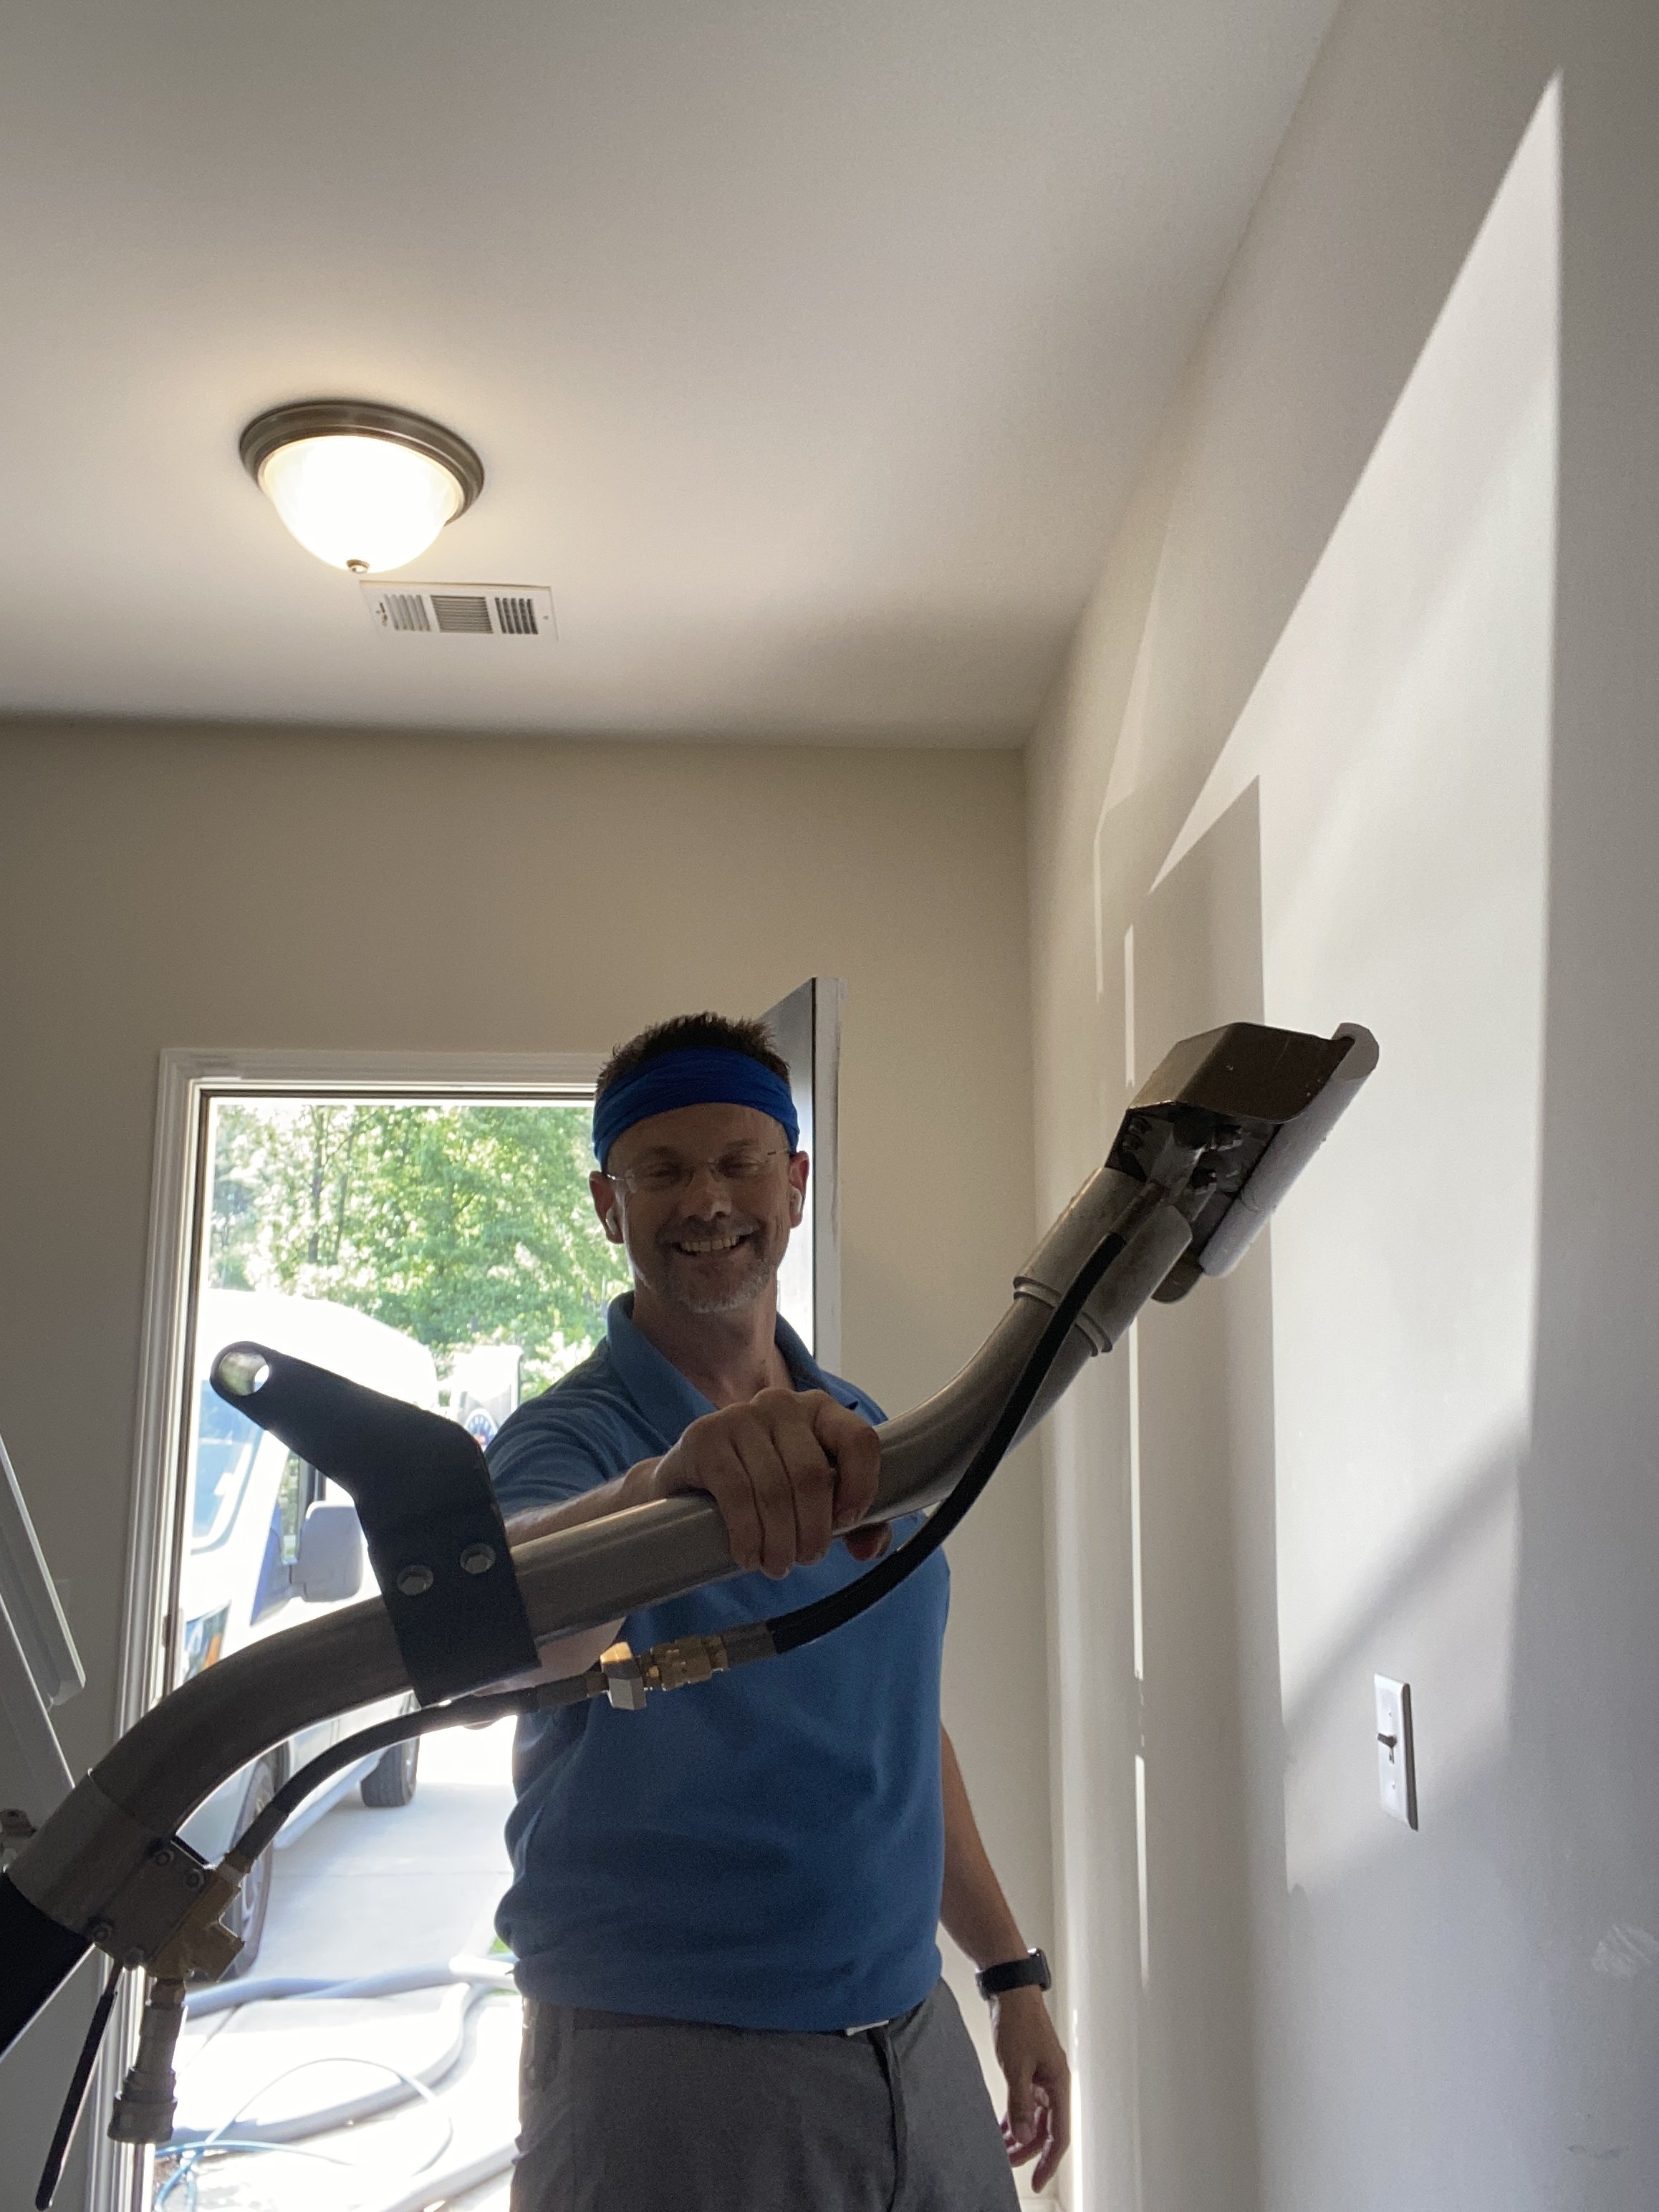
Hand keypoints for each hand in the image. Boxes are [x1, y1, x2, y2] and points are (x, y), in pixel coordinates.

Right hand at [629, 1388, 886, 1577]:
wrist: (690, 1483)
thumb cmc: (765, 1489)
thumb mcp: (814, 1500)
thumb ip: (856, 1523)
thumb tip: (868, 1548)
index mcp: (820, 1411)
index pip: (859, 1440)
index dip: (861, 1487)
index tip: (847, 1522)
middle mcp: (781, 1404)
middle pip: (812, 1475)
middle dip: (812, 1530)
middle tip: (803, 1559)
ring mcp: (740, 1416)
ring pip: (774, 1489)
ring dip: (779, 1541)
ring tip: (776, 1564)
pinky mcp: (705, 1437)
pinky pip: (736, 1493)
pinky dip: (747, 1535)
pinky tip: (748, 1555)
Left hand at [993, 1986, 1070, 2190]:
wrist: (1009, 1988)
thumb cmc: (1017, 2021)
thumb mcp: (1016, 2067)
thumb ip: (1020, 2104)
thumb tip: (1024, 2136)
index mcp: (1059, 2083)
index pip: (1058, 2134)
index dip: (1048, 2161)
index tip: (1036, 2181)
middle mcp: (1054, 2082)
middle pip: (1046, 2128)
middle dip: (1028, 2149)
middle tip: (1008, 2164)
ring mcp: (1042, 2075)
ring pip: (1035, 2116)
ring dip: (1020, 2133)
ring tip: (1002, 2149)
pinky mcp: (1029, 2068)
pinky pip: (1026, 2102)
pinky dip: (1015, 2116)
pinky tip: (1002, 2127)